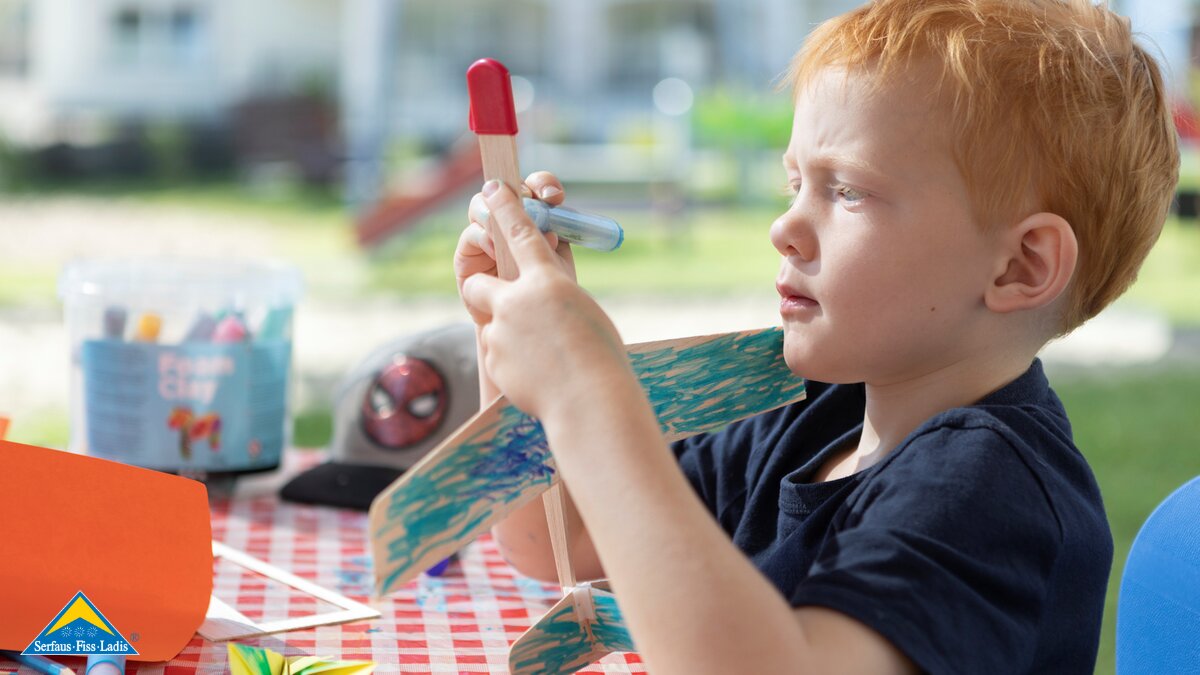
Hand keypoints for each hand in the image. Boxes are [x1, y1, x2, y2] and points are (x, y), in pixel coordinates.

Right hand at [454, 172, 576, 319]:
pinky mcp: (467, 256)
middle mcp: (506, 223)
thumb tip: (548, 227)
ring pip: (482, 206)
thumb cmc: (545, 297)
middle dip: (516, 193)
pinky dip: (484, 237)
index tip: (554, 196)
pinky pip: (471, 235)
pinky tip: (496, 250)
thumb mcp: (557, 265)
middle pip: (503, 189)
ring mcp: (484, 237)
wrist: (525, 333)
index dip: (543, 185)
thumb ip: (553, 241)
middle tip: (533, 204)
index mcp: (535, 219)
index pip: (535, 189)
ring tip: (512, 232)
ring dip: (497, 214)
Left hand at [461, 180, 632, 419]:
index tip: (490, 189)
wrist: (589, 402)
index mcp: (548, 280)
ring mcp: (501, 331)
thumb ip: (555, 291)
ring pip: (490, 323)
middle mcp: (517, 300)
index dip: (503, 207)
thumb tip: (539, 284)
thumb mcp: (583, 309)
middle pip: (477, 282)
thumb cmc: (600, 354)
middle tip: (502, 304)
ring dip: (507, 334)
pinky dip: (514, 363)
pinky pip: (498, 354)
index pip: (519, 232)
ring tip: (538, 356)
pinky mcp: (494, 360)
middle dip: (483, 291)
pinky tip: (538, 377)